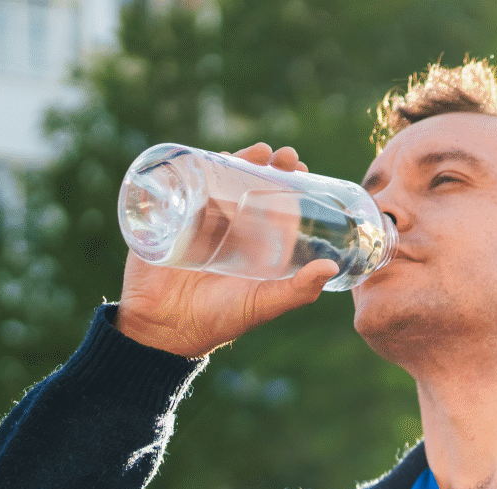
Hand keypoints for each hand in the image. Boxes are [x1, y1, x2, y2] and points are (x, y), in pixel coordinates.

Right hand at [115, 143, 338, 356]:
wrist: (165, 328)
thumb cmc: (220, 319)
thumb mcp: (264, 304)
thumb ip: (298, 291)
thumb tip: (331, 266)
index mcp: (255, 244)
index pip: (275, 205)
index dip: (289, 185)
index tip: (304, 170)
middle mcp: (230, 228)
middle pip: (249, 185)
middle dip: (267, 165)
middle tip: (285, 156)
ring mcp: (200, 220)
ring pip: (219, 180)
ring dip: (238, 160)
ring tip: (257, 152)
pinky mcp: (171, 218)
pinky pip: (182, 187)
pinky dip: (195, 168)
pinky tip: (211, 156)